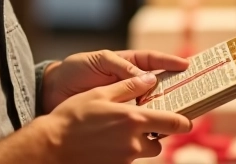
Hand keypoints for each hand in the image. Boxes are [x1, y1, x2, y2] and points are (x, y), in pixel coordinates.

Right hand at [35, 73, 192, 163]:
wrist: (51, 148)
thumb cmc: (72, 117)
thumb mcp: (100, 94)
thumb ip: (128, 86)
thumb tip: (150, 78)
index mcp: (133, 119)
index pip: (173, 123)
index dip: (183, 122)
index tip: (185, 120)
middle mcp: (133, 142)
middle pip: (157, 142)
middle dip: (152, 134)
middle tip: (135, 123)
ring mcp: (124, 159)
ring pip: (141, 152)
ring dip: (135, 143)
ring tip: (113, 133)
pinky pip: (125, 159)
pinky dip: (120, 152)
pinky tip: (103, 144)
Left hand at [41, 49, 188, 112]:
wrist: (53, 91)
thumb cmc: (74, 70)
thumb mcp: (97, 61)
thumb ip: (120, 66)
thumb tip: (146, 77)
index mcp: (126, 63)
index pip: (153, 60)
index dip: (170, 62)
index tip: (187, 65)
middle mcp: (129, 81)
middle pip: (158, 84)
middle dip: (175, 87)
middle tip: (191, 91)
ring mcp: (125, 99)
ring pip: (150, 102)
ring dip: (163, 106)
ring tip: (178, 110)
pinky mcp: (118, 115)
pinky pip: (136, 118)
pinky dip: (146, 122)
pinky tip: (155, 126)